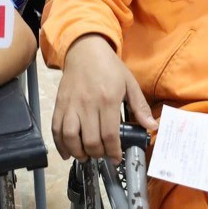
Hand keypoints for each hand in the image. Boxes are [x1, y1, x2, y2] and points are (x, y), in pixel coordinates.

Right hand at [52, 34, 156, 161]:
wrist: (85, 49)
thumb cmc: (109, 67)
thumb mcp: (129, 84)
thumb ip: (140, 107)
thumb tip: (152, 127)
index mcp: (107, 100)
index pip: (109, 134)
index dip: (113, 152)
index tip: (116, 158)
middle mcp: (87, 104)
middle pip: (90, 140)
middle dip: (97, 154)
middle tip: (103, 155)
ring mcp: (71, 104)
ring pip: (70, 136)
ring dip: (77, 152)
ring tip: (85, 156)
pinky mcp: (59, 104)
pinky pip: (55, 128)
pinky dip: (59, 144)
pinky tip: (66, 152)